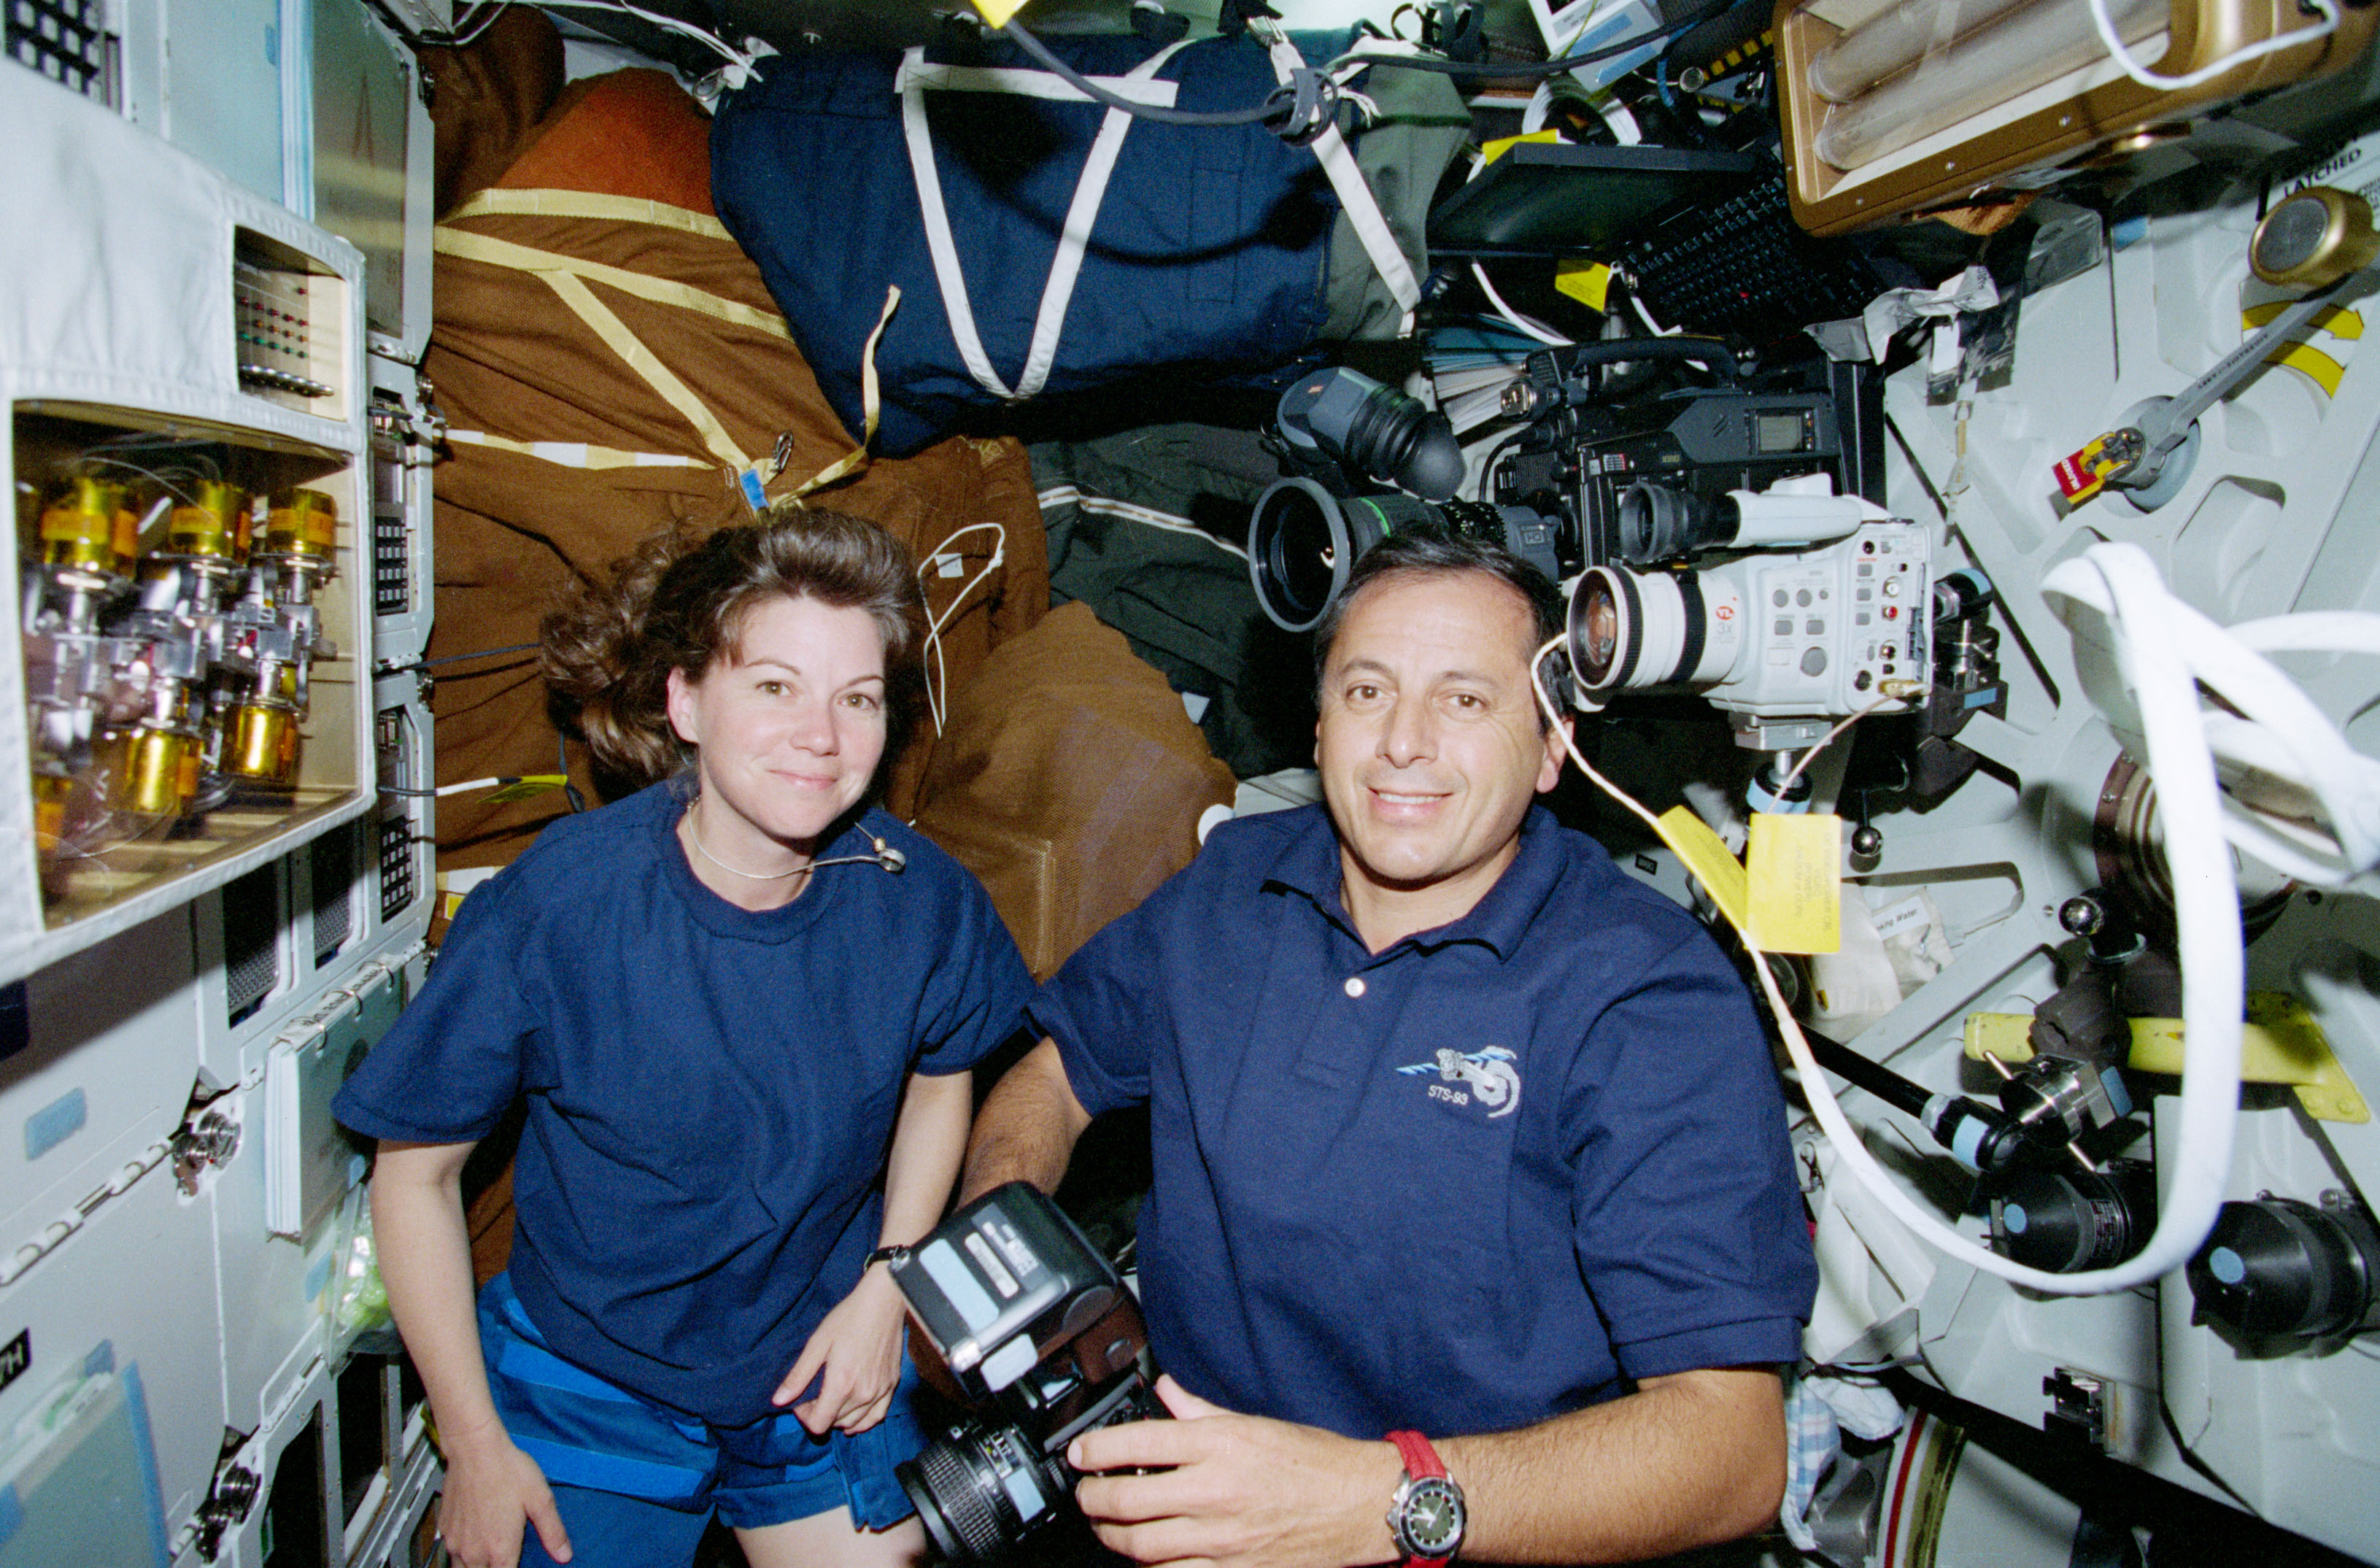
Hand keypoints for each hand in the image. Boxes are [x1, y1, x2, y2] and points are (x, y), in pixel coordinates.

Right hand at [437, 1421, 571, 1567]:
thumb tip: (564, 1555)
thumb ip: (553, 1531)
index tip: (517, 1562)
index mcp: (500, 1550)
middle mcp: (474, 1552)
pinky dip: (461, 1552)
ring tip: (489, 1553)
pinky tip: (474, 1536)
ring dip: (475, 1566)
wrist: (474, 1449)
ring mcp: (455, 1542)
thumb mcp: (540, 1499)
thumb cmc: (507, 1470)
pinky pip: (451, 1552)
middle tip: (505, 1557)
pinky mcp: (444, 1529)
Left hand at [773, 1264, 906, 1434]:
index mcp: (841, 1384)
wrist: (883, 1303)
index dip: (805, 1417)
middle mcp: (863, 1394)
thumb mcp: (818, 1343)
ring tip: (831, 1400)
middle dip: (820, 1413)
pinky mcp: (892, 1385)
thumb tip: (778, 1400)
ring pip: (854, 1423)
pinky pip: (876, 1417)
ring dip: (838, 1418)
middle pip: (835, 1423)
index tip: (802, 1400)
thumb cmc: (848, 1319)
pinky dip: (862, 1422)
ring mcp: (880, 1391)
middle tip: (815, 1394)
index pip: (819, 1424)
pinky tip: (853, 1418)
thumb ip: (799, 1376)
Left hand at [1068, 1376, 1403, 1567]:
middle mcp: (1215, 1490)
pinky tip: (1145, 1553)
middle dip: (1092, 1497)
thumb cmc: (1316, 1463)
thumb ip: (1201, 1410)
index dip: (1094, 1450)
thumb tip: (1166, 1392)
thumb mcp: (1255, 1423)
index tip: (1079, 1454)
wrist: (1361, 1505)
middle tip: (1084, 1492)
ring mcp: (1222, 1536)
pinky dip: (1151, 1565)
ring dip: (1113, 1535)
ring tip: (1105, 1525)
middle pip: (1128, 1499)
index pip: (1137, 1443)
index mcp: (1220, 1444)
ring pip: (1142, 1545)